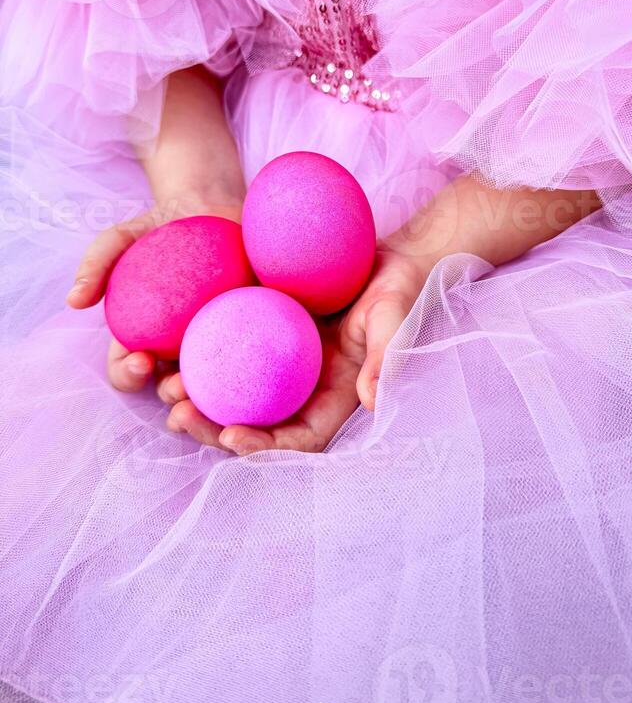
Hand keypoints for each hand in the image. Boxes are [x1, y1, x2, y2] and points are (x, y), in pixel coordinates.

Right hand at [67, 197, 242, 397]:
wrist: (210, 204)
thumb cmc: (160, 226)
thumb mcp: (123, 236)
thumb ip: (97, 263)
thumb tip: (73, 301)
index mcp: (144, 336)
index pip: (128, 368)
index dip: (129, 375)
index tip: (140, 360)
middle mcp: (179, 346)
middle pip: (172, 386)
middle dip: (173, 396)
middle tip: (180, 386)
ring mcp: (217, 340)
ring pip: (214, 383)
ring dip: (212, 397)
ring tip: (218, 391)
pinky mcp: (253, 328)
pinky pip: (254, 351)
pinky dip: (255, 364)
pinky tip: (260, 361)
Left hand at [170, 248, 427, 454]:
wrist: (381, 256)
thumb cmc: (396, 285)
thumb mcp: (394, 314)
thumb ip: (386, 355)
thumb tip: (372, 401)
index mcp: (333, 397)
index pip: (298, 439)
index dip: (264, 447)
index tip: (231, 435)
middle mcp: (301, 387)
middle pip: (254, 425)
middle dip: (213, 431)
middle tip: (179, 415)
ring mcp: (279, 363)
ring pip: (232, 395)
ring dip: (197, 400)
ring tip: (164, 386)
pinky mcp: (261, 333)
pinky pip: (227, 352)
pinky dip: (200, 358)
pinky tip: (169, 348)